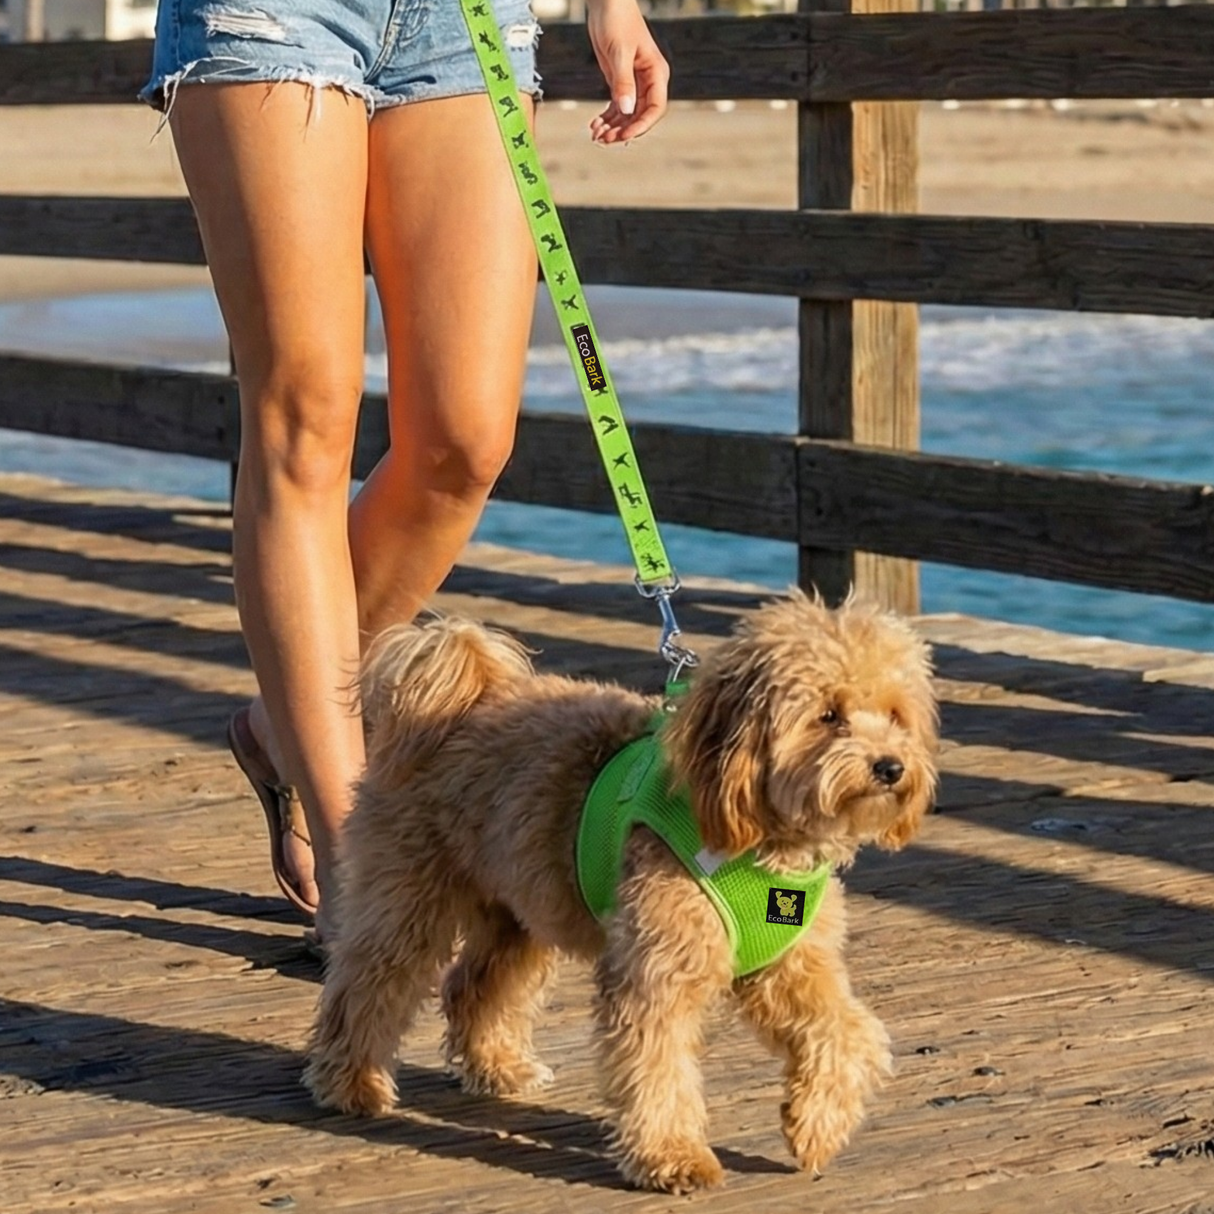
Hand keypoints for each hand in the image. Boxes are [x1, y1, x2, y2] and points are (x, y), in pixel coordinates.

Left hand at [586, 0, 669, 144]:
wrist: (606, 2)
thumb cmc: (617, 19)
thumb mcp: (619, 52)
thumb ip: (623, 82)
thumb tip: (626, 110)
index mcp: (656, 73)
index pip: (655, 108)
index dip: (640, 125)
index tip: (623, 135)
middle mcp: (648, 81)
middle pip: (640, 116)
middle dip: (622, 130)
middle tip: (603, 139)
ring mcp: (634, 83)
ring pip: (627, 115)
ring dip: (613, 127)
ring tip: (595, 135)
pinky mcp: (620, 82)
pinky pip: (617, 107)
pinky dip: (606, 118)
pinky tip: (595, 125)